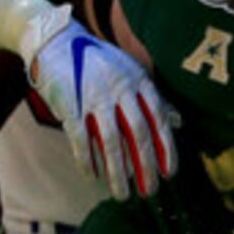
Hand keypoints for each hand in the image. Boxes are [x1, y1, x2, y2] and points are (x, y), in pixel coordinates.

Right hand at [12, 0, 177, 199]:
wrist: (55, 40)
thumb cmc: (97, 61)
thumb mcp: (130, 72)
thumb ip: (153, 98)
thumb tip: (178, 122)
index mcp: (137, 80)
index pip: (158, 117)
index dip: (167, 147)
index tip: (171, 173)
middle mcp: (119, 88)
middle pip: (138, 132)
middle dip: (146, 165)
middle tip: (150, 190)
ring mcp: (93, 96)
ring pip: (110, 141)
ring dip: (117, 172)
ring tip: (123, 194)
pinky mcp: (69, 104)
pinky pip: (81, 138)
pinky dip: (86, 159)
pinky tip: (92, 176)